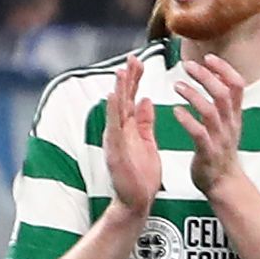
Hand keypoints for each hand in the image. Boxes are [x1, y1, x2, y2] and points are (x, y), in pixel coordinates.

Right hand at [101, 53, 165, 215]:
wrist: (136, 201)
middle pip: (122, 100)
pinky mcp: (116, 151)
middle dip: (127, 78)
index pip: (131, 99)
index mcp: (129, 129)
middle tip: (131, 57)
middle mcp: (119, 131)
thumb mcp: (147, 142)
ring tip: (121, 70)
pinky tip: (113, 97)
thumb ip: (145, 121)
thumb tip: (146, 100)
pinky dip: (112, 111)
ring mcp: (115, 140)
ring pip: (116, 110)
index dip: (135, 80)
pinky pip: (114, 128)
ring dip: (118, 90)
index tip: (139, 60)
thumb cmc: (141, 174)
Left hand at [174, 50, 249, 197]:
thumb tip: (218, 77)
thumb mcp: (229, 123)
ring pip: (211, 110)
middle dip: (206, 76)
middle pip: (223, 93)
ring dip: (193, 95)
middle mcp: (229, 124)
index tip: (208, 57)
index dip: (224, 68)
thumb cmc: (221, 152)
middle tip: (188, 66)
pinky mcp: (208, 151)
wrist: (224, 183)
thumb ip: (225, 102)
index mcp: (234, 115)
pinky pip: (198, 133)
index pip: (237, 85)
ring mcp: (220, 138)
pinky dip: (187, 119)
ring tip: (177, 85)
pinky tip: (176, 111)